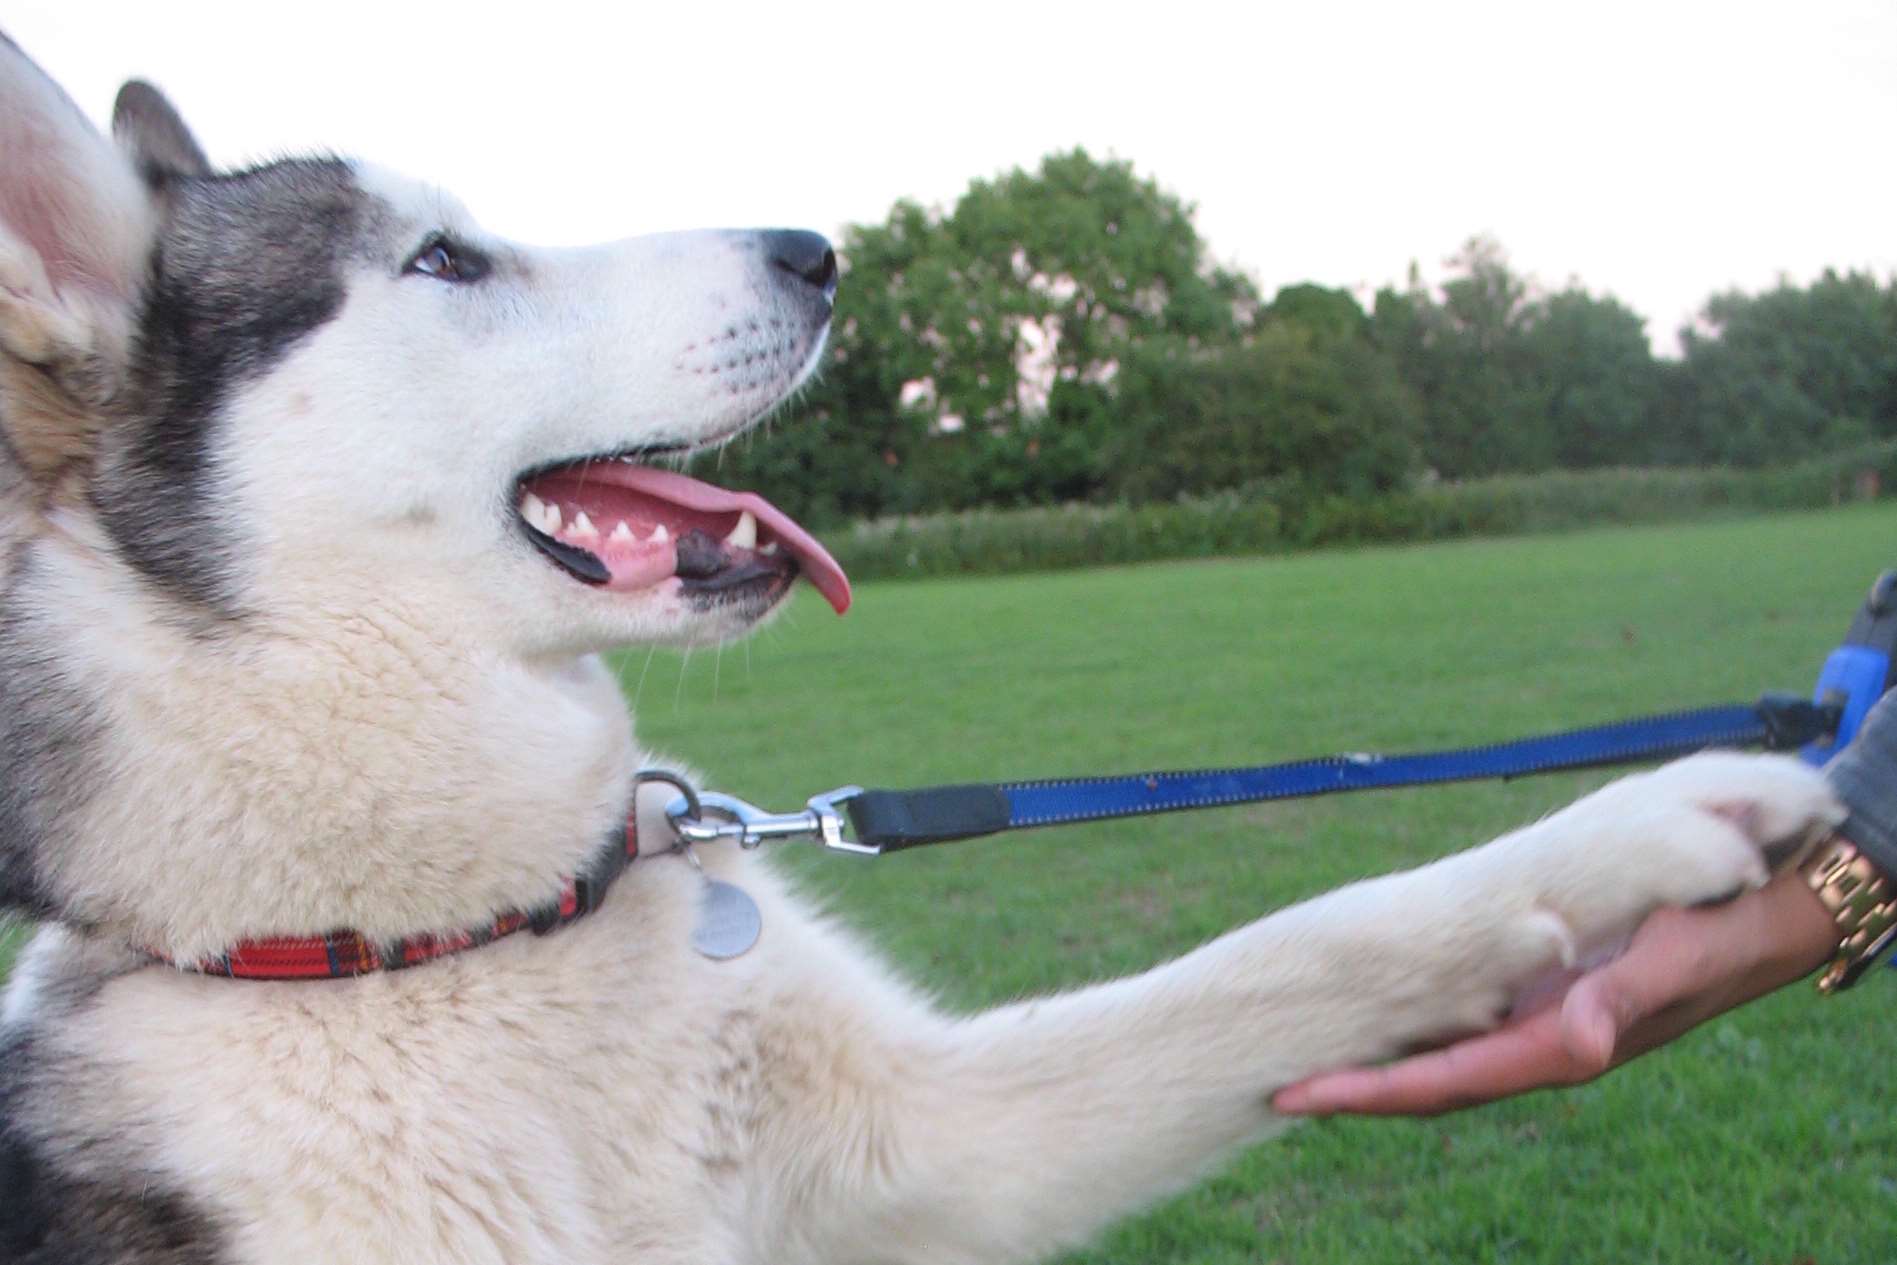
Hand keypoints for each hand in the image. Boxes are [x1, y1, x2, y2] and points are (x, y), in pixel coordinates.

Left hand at [1272, 862, 1843, 1116]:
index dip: (1366, 1092)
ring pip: (1452, 1063)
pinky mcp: (1562, 999)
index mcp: (1561, 1044)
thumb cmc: (1722, 928)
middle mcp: (1547, 1043)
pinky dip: (1429, 1038)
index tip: (1295, 1093)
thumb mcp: (1673, 954)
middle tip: (1278, 1085)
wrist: (1778, 912)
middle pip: (1433, 1084)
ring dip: (1387, 1069)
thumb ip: (1622, 998)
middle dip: (1357, 1091)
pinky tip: (1395, 1024)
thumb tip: (1578, 1045)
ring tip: (1316, 1062)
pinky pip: (1478, 1032)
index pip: (1443, 1081)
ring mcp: (1552, 1024)